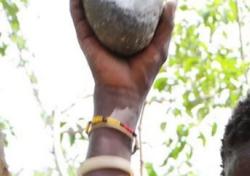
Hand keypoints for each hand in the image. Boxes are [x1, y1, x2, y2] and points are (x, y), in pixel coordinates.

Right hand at [70, 0, 177, 114]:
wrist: (123, 92)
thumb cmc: (144, 72)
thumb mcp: (160, 46)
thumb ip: (166, 24)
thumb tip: (172, 0)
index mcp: (126, 30)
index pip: (126, 5)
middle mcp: (109, 29)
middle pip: (106, 3)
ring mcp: (95, 31)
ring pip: (89, 5)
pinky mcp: (84, 36)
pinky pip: (78, 14)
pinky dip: (76, 2)